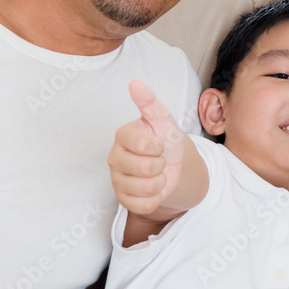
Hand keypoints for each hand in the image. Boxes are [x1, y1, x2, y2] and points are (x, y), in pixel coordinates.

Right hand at [108, 79, 187, 217]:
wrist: (174, 165)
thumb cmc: (166, 140)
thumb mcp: (163, 120)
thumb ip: (149, 102)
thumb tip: (135, 83)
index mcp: (122, 136)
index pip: (143, 145)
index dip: (158, 147)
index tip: (159, 144)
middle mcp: (115, 157)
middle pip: (145, 169)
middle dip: (161, 166)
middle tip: (158, 160)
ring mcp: (116, 179)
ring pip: (146, 189)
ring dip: (160, 182)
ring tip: (157, 173)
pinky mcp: (122, 199)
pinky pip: (143, 205)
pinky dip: (155, 198)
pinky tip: (153, 188)